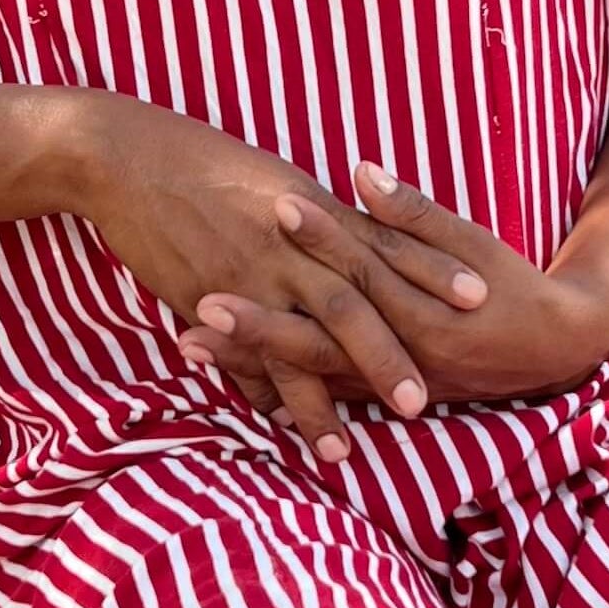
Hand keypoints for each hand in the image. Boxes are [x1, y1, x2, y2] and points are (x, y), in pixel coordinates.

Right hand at [68, 96, 483, 447]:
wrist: (129, 158)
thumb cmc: (204, 161)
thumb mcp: (275, 179)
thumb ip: (322, 215)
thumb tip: (364, 230)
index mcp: (312, 210)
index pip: (384, 244)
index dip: (433, 270)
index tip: (479, 297)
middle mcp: (287, 245)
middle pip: (353, 305)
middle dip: (390, 356)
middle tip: (425, 400)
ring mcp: (246, 276)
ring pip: (296, 346)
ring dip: (322, 402)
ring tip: (344, 449)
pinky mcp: (204, 299)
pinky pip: (237, 359)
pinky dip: (258, 396)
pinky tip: (275, 432)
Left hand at [174, 162, 608, 429]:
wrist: (555, 350)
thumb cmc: (512, 283)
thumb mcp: (472, 243)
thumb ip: (414, 213)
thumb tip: (360, 172)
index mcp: (426, 306)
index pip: (360, 266)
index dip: (316, 238)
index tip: (270, 208)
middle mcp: (403, 350)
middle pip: (318, 334)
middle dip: (256, 322)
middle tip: (195, 302)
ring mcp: (390, 380)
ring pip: (310, 373)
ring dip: (247, 360)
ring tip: (185, 342)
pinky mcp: (384, 394)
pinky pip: (322, 395)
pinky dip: (276, 389)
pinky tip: (223, 379)